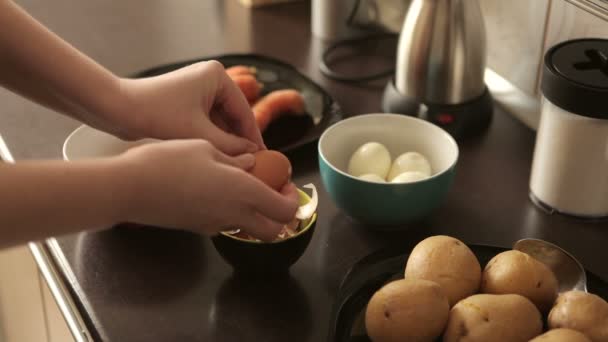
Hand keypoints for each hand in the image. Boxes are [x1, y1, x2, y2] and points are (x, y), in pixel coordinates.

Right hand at [115, 139, 298, 240]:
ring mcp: (215, 225)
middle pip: (273, 231)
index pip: (285, 210)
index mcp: (242, 192)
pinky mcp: (197, 228)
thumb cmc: (166, 162)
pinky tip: (216, 191)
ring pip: (249, 229)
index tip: (286, 184)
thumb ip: (234, 158)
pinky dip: (232, 213)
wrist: (128, 188)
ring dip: (255, 214)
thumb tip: (251, 161)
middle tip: (271, 192)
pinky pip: (225, 225)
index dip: (292, 200)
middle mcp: (233, 215)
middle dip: (279, 216)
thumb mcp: (205, 148)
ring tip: (242, 187)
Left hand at [116, 61, 264, 154]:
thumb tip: (252, 156)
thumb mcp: (199, 134)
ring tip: (234, 167)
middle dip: (239, 142)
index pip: (245, 112)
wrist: (116, 109)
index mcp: (218, 76)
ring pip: (220, 122)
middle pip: (233, 117)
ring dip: (225, 143)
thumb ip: (230, 146)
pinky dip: (211, 139)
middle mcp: (210, 78)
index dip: (253, 139)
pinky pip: (206, 122)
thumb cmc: (156, 114)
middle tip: (251, 167)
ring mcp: (197, 89)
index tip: (263, 160)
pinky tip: (216, 158)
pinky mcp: (186, 101)